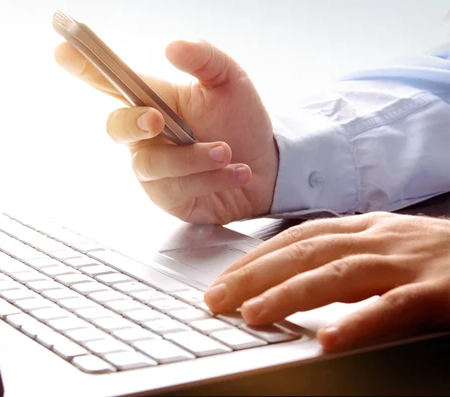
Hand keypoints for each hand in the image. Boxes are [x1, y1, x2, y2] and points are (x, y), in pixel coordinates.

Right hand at [55, 40, 277, 223]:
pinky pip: (176, 189)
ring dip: (191, 159)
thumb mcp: (230, 81)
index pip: (112, 83)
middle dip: (133, 123)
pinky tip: (237, 171)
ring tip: (227, 152)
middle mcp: (147, 136)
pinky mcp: (168, 197)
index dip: (84, 68)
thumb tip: (172, 45)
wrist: (267, 167)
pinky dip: (210, 179)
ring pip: (150, 165)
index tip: (62, 51)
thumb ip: (204, 59)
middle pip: (116, 127)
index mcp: (155, 101)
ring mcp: (155, 169)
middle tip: (157, 119)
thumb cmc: (241, 121)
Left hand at [204, 212, 449, 351]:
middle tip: (214, 298)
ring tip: (251, 314)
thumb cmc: (441, 258)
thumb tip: (293, 277)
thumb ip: (345, 258)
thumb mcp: (388, 249)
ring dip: (289, 293)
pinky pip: (394, 308)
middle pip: (304, 252)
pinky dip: (359, 322)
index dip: (256, 257)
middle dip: (254, 274)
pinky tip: (328, 340)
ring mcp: (408, 263)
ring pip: (338, 274)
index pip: (297, 237)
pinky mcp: (440, 291)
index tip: (223, 278)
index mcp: (365, 229)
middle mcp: (379, 238)